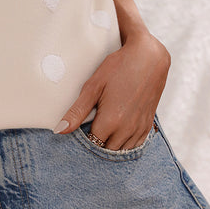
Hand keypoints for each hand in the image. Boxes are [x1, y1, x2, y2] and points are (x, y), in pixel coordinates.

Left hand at [54, 32, 169, 149]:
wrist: (149, 57)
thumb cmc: (119, 68)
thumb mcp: (93, 87)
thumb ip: (77, 111)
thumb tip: (60, 130)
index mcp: (111, 122)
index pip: (91, 145)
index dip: (82, 141)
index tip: (77, 133)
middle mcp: (126, 130)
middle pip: (105, 151)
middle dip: (95, 144)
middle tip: (87, 131)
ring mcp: (139, 128)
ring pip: (121, 151)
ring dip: (110, 146)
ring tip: (101, 132)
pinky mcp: (148, 124)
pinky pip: (135, 146)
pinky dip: (125, 144)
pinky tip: (117, 134)